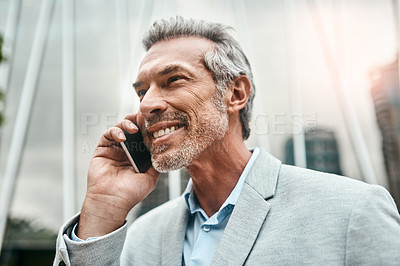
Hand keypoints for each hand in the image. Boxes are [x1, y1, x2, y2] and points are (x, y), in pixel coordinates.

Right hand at [77, 114, 158, 239]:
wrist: (113, 202)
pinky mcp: (102, 149)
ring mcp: (114, 148)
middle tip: (145, 119)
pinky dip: (115, 132)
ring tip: (134, 129)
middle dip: (139, 121)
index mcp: (138, 155)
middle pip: (133, 128)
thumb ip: (157, 163)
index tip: (157, 123)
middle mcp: (127, 150)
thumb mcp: (151, 177)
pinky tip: (123, 137)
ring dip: (127, 124)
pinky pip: (108, 134)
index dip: (149, 128)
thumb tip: (167, 151)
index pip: (144, 136)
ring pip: (121, 128)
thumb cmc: (131, 193)